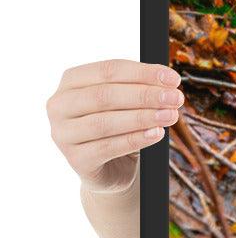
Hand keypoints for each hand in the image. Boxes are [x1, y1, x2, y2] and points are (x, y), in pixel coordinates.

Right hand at [47, 59, 183, 191]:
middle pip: (105, 95)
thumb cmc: (120, 126)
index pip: (108, 70)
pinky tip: (156, 134)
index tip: (173, 79)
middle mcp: (60, 105)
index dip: (143, 73)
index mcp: (71, 82)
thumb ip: (142, 87)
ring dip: (142, 117)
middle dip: (145, 95)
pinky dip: (135, 139)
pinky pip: (107, 148)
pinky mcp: (75, 159)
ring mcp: (63, 133)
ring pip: (105, 122)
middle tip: (175, 98)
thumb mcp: (128, 102)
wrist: (112, 167)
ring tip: (170, 115)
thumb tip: (169, 81)